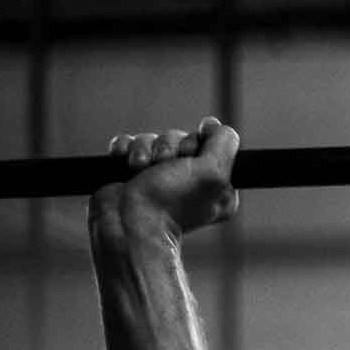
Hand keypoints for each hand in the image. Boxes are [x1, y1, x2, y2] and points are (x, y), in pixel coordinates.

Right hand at [89, 118, 240, 239]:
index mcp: (217, 184)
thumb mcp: (213, 172)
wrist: (128, 223)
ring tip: (140, 168)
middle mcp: (189, 180)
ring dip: (144, 149)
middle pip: (179, 137)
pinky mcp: (132, 173)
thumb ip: (224, 144)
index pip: (209, 140)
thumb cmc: (171, 201)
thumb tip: (216, 126)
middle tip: (163, 166)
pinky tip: (125, 164)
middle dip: (168, 147)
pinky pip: (129, 143)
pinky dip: (125, 149)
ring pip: (152, 139)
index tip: (190, 157)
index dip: (196, 142)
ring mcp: (159, 177)